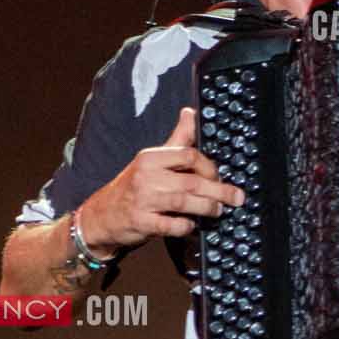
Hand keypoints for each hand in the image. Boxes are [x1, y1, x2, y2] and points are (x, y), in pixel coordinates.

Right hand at [77, 106, 243, 252]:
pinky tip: (192, 225)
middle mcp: (146, 176)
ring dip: (207, 208)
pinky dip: (186, 226)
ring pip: (184, 202)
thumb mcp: (152, 160)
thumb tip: (191, 112)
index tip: (219, 177)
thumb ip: (176, 139)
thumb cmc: (134, 187)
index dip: (209, 166)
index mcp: (151, 157)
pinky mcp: (140, 222)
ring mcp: (142, 200)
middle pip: (191, 182)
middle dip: (219, 191)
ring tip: (219, 211)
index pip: (188, 154)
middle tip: (236, 198)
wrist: (101, 215)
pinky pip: (171, 225)